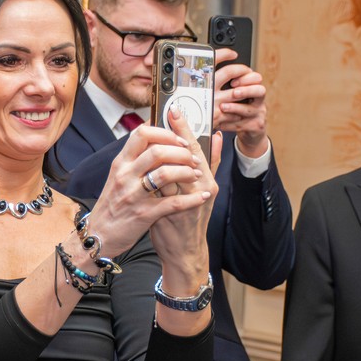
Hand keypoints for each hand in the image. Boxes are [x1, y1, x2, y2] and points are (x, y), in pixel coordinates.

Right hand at [90, 112, 216, 257]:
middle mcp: (125, 175)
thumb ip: (134, 157)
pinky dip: (192, 199)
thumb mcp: (118, 175)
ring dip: (187, 172)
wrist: (99, 234)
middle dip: (181, 152)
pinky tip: (202, 197)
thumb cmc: (113, 203)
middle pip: (157, 151)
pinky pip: (173, 203)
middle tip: (193, 159)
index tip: (180, 139)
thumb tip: (152, 134)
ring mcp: (134, 195)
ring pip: (165, 174)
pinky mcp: (143, 214)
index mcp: (121, 163)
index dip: (165, 132)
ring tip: (196, 175)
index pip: (142, 134)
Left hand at [147, 108, 221, 289]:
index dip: (185, 128)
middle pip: (185, 155)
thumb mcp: (203, 190)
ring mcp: (185, 202)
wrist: (183, 251)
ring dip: (159, 153)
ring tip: (149, 134)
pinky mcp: (169, 213)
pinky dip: (150, 177)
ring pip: (170, 170)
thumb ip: (210, 163)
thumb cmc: (189, 218)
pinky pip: (158, 190)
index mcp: (207, 182)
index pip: (196, 148)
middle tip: (160, 115)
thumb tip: (217, 136)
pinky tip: (143, 164)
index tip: (175, 109)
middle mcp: (200, 190)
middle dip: (172, 134)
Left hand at [214, 62, 268, 158]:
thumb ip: (229, 87)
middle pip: (261, 90)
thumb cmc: (238, 109)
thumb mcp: (236, 97)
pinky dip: (230, 124)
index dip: (246, 78)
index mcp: (254, 89)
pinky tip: (220, 123)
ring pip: (249, 109)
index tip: (232, 82)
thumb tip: (212, 76)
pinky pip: (242, 124)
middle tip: (234, 93)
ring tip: (222, 107)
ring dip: (235, 108)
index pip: (256, 78)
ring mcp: (259, 114)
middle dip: (246, 91)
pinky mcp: (256, 126)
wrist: (249, 130)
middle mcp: (259, 100)